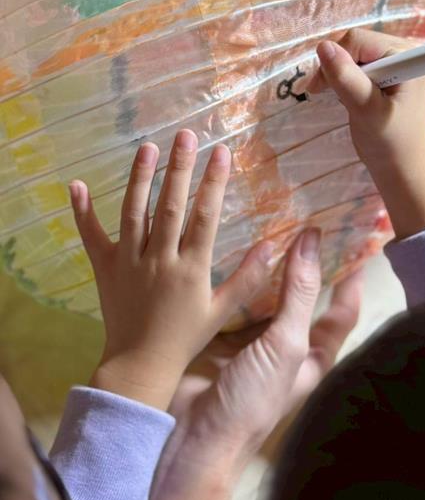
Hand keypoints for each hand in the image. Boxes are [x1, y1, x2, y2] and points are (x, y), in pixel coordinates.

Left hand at [70, 131, 273, 411]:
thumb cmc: (186, 338)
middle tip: (186, 135)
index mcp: (191, 269)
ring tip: (148, 147)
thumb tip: (272, 246)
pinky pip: (92, 236)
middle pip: (169, 207)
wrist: (141, 364)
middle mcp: (160, 259)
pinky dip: (82, 212)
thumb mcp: (221, 311)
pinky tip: (78, 185)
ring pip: (134, 213)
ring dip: (140, 178)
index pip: (205, 217)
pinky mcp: (104, 268)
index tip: (222, 153)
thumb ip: (247, 278)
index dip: (214, 183)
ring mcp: (129, 262)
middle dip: (179, 169)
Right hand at [121, 234, 361, 499]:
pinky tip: (225, 251)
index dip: (350, 276)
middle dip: (301, 263)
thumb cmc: (253, 399)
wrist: (194, 439)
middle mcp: (287, 348)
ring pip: (263, 297)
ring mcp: (251, 345)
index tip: (353, 237)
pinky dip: (230, 281)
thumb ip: (298, 293)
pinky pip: (229, 303)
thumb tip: (311, 238)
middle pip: (300, 298)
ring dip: (264, 268)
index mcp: (314, 355)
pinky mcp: (218, 341)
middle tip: (299, 217)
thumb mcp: (285, 344)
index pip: (341, 309)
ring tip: (262, 223)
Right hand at [315, 30, 424, 239]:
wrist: (400, 167)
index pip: (358, 40)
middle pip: (353, 44)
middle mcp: (401, 52)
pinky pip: (354, 65)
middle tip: (324, 94)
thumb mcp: (367, 110)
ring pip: (350, 54)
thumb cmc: (390, 142)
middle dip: (335, 67)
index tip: (320, 88)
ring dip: (337, 75)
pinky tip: (345, 97)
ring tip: (339, 99)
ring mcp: (392, 62)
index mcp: (406, 55)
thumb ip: (347, 78)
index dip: (336, 59)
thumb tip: (323, 46)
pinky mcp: (383, 73)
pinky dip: (343, 79)